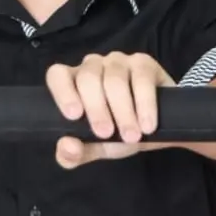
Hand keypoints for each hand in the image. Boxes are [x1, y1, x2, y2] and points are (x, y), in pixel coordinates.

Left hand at [45, 52, 173, 168]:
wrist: (158, 128)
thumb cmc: (118, 132)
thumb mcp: (95, 148)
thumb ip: (75, 153)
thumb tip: (67, 145)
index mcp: (74, 83)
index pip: (58, 75)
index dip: (63, 92)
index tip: (74, 116)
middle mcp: (93, 66)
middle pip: (88, 78)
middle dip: (97, 109)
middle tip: (105, 134)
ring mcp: (118, 62)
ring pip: (114, 79)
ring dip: (123, 111)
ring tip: (131, 136)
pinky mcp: (144, 63)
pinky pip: (142, 79)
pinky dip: (145, 104)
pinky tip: (147, 124)